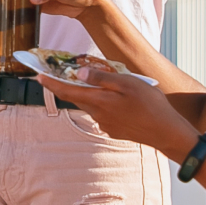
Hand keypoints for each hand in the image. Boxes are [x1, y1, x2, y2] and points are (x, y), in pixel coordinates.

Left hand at [38, 67, 197, 158]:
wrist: (166, 132)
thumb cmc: (150, 105)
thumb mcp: (127, 83)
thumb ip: (102, 78)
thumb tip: (79, 73)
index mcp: (98, 101)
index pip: (67, 91)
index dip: (51, 83)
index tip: (38, 76)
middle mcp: (98, 114)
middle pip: (78, 97)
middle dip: (72, 85)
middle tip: (69, 72)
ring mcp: (106, 124)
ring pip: (92, 105)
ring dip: (92, 94)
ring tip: (105, 82)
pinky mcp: (114, 130)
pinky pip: (104, 113)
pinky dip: (105, 103)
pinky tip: (120, 99)